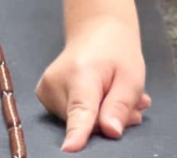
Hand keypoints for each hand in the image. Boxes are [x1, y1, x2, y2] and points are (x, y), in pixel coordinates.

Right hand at [35, 14, 151, 152]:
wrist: (96, 31)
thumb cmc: (117, 52)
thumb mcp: (131, 76)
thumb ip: (121, 106)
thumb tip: (111, 132)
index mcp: (81, 74)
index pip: (80, 110)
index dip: (77, 132)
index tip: (70, 149)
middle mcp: (56, 82)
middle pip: (85, 123)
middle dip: (109, 121)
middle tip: (133, 104)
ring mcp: (46, 89)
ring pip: (78, 123)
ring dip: (101, 118)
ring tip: (117, 96)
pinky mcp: (43, 95)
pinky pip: (70, 117)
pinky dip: (89, 114)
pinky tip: (101, 98)